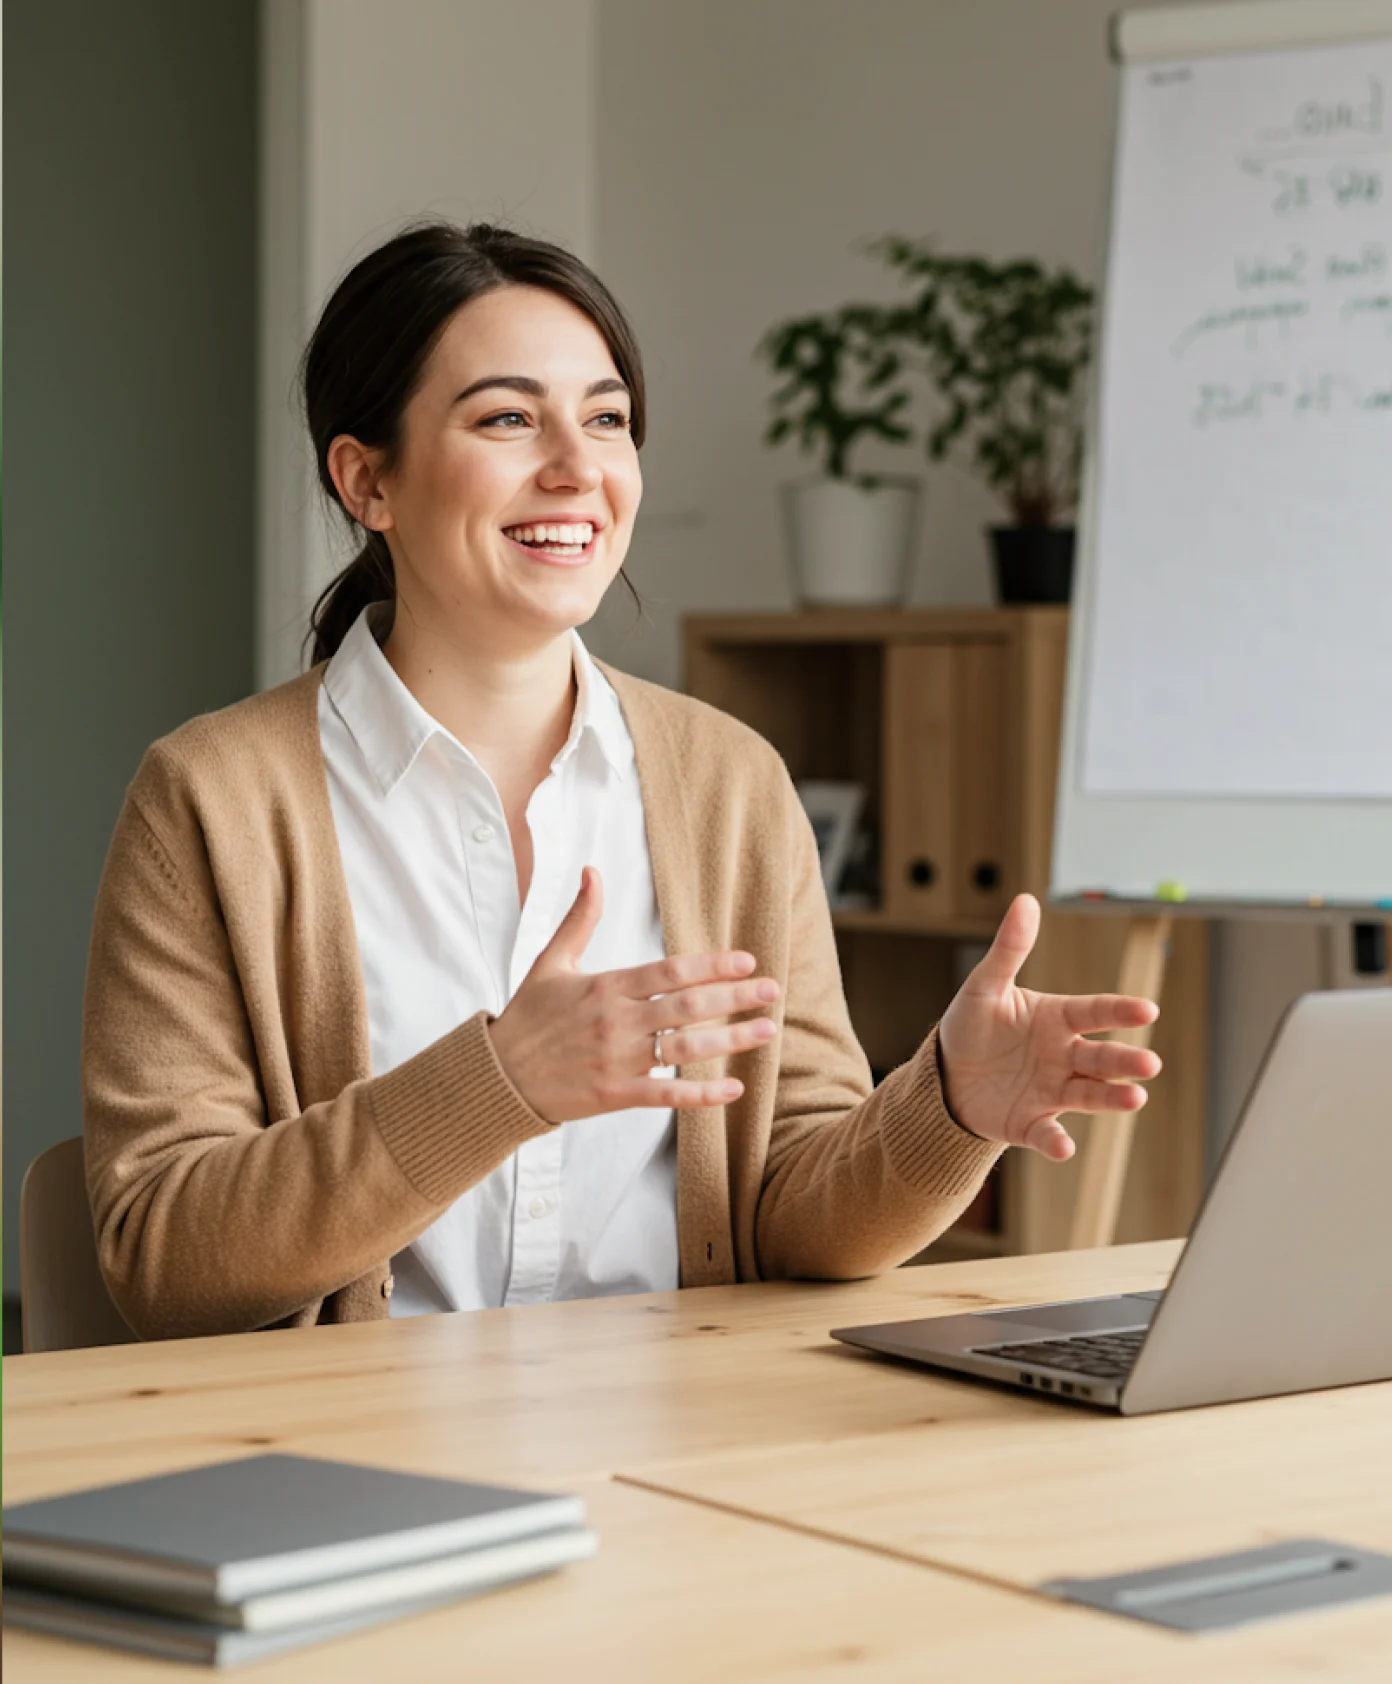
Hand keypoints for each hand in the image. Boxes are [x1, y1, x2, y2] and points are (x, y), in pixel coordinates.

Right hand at [489, 866, 780, 1122]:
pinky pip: (668, 1095)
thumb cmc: (528, 1016)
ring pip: (686, 1049)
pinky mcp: (615, 1094)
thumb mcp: (551, 961)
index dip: (713, 965)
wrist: (497, 1075)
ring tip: (766, 1032)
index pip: (671, 971)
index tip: (747, 962)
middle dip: (735, 998)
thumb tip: (592, 870)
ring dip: (731, 1041)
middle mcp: (617, 1021)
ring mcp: (618, 1060)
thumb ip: (580, 918)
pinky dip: (703, 1094)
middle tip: (772, 992)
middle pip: (688, 1006)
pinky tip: (734, 1089)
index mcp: (606, 986)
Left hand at [938, 893, 1160, 1160]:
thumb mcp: (985, 985)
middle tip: (1150, 1064)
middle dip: (1126, 1062)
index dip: (1120, 1012)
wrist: (947, 1076)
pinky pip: (1048, 1133)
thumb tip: (1026, 901)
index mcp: (1057, 1019)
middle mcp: (1064, 1057)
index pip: (1095, 1012)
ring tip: (1134, 1099)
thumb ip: (1009, 949)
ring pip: (1089, 1095)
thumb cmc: (973, 1027)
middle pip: (1101, 1059)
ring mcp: (1052, 1091)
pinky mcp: (1031, 1123)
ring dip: (1111, 1099)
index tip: (1147, 1009)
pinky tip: (1065, 1148)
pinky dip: (1057, 1141)